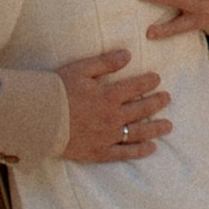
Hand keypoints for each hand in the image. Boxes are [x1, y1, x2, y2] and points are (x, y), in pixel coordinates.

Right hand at [57, 48, 169, 162]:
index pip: (134, 87)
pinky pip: (124, 153)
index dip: (148, 82)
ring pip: (138, 132)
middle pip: (140, 109)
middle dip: (156, 103)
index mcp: (108, 96)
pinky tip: (151, 148)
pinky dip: (139, 151)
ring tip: (168, 125)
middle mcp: (112, 117)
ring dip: (155, 128)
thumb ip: (105, 62)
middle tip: (167, 98)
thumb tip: (127, 54)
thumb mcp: (81, 69)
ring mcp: (108, 137)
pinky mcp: (100, 152)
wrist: (40, 118)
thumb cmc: (58, 90)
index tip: (157, 79)